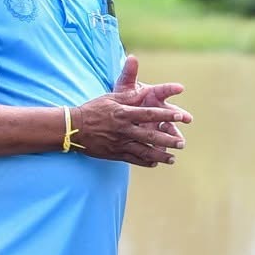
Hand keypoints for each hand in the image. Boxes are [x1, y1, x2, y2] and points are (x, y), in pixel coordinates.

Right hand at [74, 55, 191, 166]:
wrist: (73, 127)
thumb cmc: (93, 110)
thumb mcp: (111, 99)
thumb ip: (129, 97)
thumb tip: (145, 91)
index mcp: (123, 113)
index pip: (149, 113)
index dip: (166, 115)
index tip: (180, 116)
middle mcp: (123, 129)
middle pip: (150, 135)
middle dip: (168, 140)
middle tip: (181, 143)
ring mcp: (119, 143)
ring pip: (144, 151)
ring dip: (160, 156)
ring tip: (173, 158)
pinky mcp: (114, 154)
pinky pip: (133, 159)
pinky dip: (145, 162)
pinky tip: (155, 163)